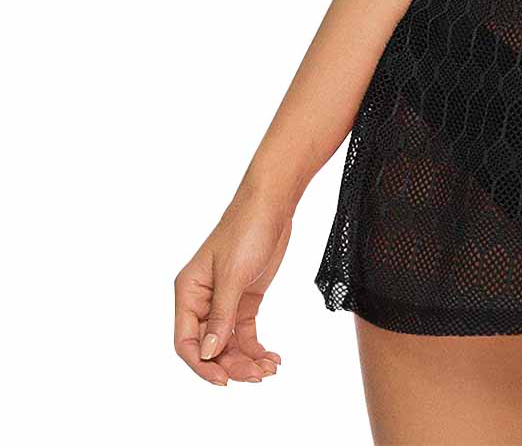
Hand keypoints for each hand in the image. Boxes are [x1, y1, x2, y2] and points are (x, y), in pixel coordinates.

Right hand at [173, 188, 291, 385]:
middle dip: (231, 364)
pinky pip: (245, 331)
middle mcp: (202, 300)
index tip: (223, 380)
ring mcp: (225, 299)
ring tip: (269, 369)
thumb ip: (222, 315)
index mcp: (188, 292)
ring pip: (229, 342)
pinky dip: (256, 347)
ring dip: (246, 359)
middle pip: (210, 345)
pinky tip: (271, 358)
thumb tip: (209, 354)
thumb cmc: (246, 230)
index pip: (186, 341)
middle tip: (257, 375)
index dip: (202, 364)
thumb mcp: (234, 275)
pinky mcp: (246, 297)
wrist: (273, 203)